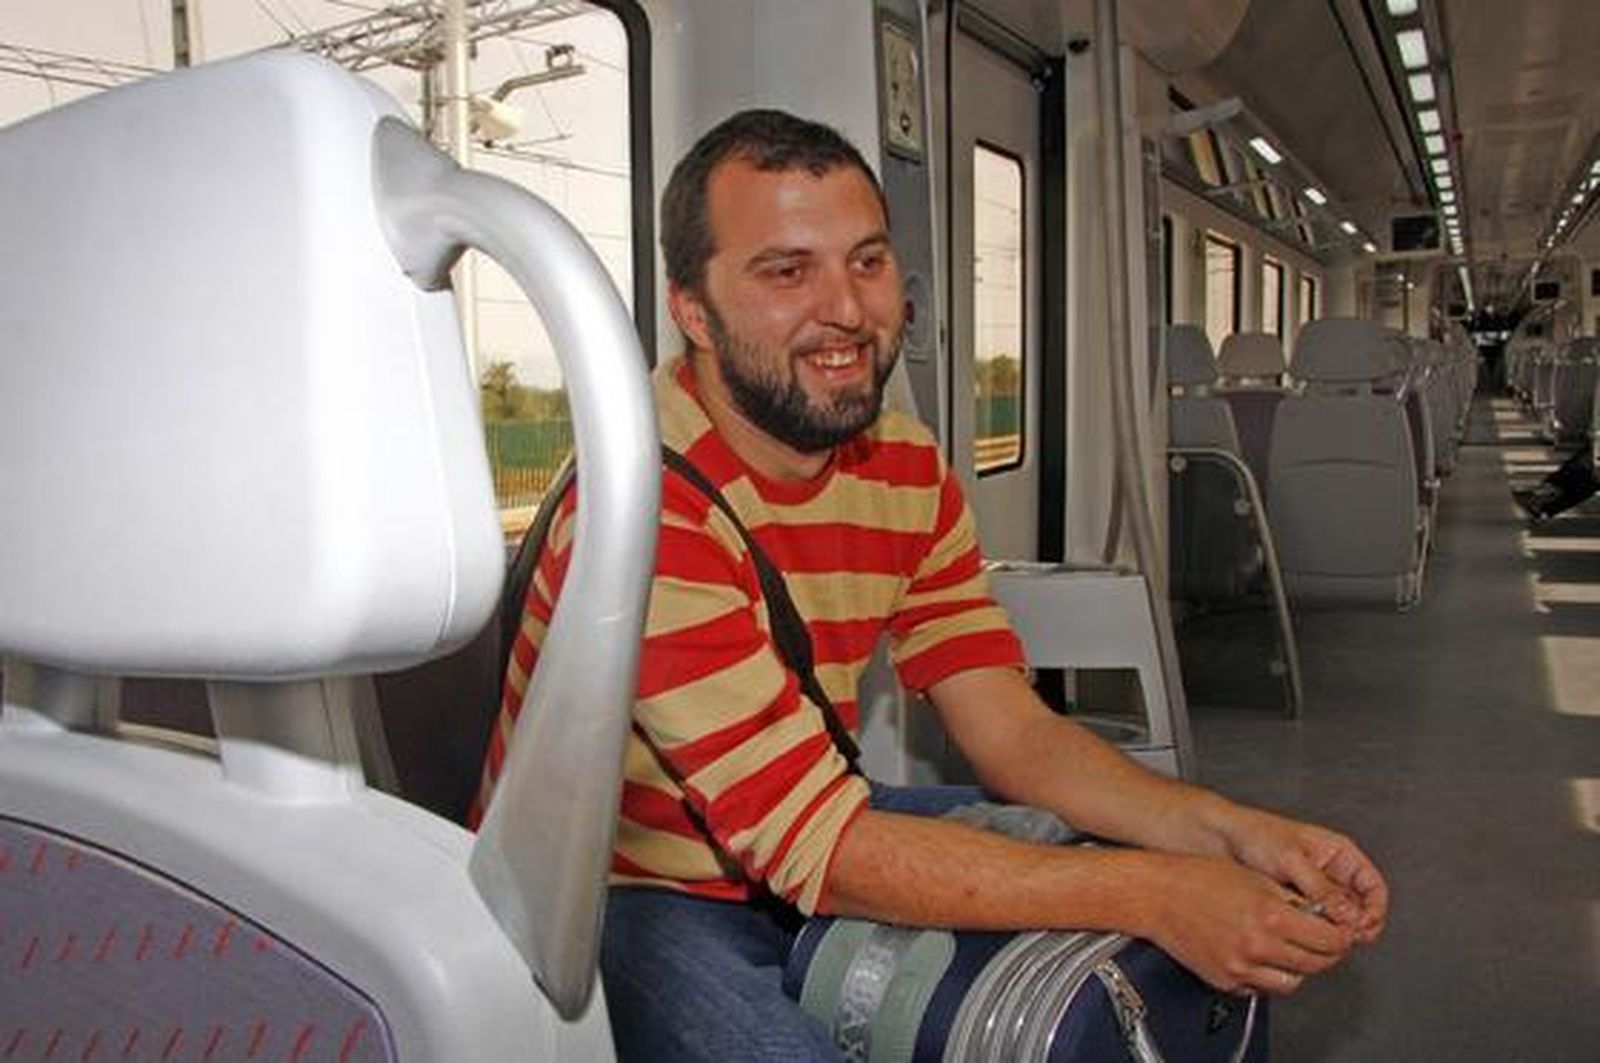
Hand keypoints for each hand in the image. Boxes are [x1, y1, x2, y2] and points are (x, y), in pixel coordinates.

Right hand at [1143, 853, 1354, 996]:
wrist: (1156, 895)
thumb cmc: (1197, 878)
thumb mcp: (1254, 877)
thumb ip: (1292, 900)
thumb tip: (1321, 915)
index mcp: (1269, 915)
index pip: (1330, 939)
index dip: (1341, 935)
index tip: (1339, 930)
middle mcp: (1257, 946)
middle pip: (1316, 964)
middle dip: (1326, 952)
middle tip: (1322, 939)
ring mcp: (1240, 968)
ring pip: (1293, 982)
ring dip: (1299, 967)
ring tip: (1289, 947)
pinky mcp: (1226, 981)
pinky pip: (1262, 988)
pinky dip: (1268, 975)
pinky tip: (1261, 954)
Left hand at [1213, 805, 1388, 944]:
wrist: (1221, 839)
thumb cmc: (1255, 835)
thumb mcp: (1292, 859)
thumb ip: (1321, 888)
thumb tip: (1348, 915)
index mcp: (1340, 854)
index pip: (1374, 888)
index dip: (1374, 910)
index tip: (1362, 927)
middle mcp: (1332, 874)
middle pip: (1361, 909)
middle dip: (1355, 927)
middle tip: (1343, 939)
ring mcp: (1316, 890)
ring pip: (1339, 920)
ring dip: (1334, 932)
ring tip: (1320, 937)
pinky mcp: (1299, 903)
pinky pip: (1316, 923)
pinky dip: (1314, 931)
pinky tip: (1303, 935)